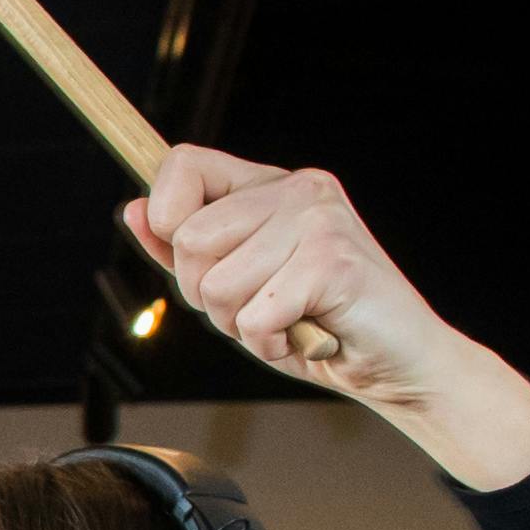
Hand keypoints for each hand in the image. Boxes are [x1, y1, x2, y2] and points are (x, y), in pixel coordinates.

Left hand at [127, 147, 529, 489]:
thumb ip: (182, 249)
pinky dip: (269, 344)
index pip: (183, 165)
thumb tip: (133, 209)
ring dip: (242, 325)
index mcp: (271, 185)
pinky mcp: (334, 262)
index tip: (197, 261)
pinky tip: (304, 337)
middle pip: (188, 239)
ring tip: (288, 320)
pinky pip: (254, 317)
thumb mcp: (235, 286)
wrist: (396, 364)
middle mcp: (298, 189)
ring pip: (216, 285)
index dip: (167, 219)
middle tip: (261, 306)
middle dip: (207, 295)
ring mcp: (319, 221)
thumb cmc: (314, 324)